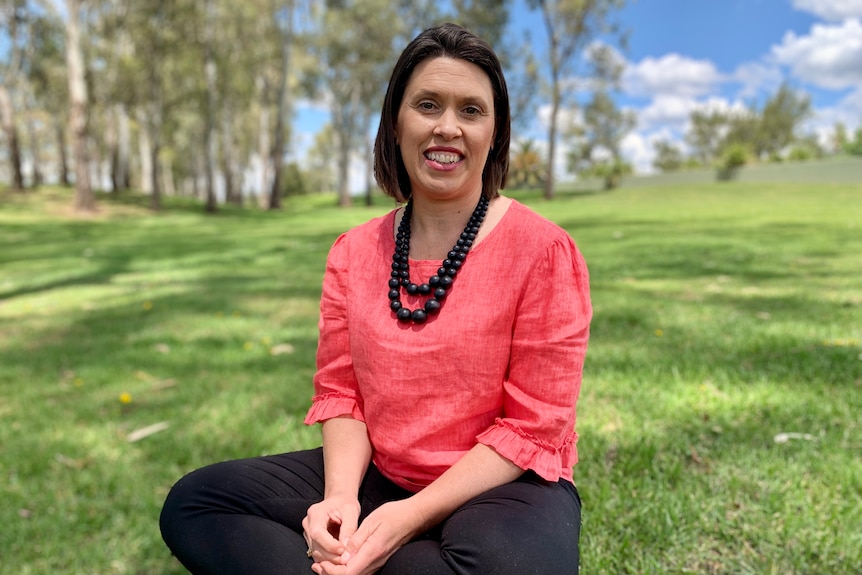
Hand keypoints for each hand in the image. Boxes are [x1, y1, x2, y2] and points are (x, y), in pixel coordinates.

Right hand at [303, 494, 360, 565]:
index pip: (317, 534)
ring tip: (345, 557)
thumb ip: (349, 528)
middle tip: (347, 558)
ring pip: (316, 553)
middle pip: (315, 546)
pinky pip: (318, 554)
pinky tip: (339, 557)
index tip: (344, 550)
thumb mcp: (351, 511)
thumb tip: (346, 546)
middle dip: (332, 555)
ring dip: (331, 559)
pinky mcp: (311, 541)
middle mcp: (308, 523)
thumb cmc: (345, 503)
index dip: (330, 545)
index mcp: (315, 513)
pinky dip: (329, 559)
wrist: (339, 501)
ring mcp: (307, 533)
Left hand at [312, 499, 426, 574]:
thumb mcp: (372, 522)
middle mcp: (375, 561)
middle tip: (316, 566)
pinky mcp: (378, 560)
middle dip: (331, 574)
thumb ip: (356, 539)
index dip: (332, 572)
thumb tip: (343, 556)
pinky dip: (346, 569)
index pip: (348, 572)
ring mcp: (378, 562)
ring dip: (337, 573)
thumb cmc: (393, 515)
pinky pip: (360, 570)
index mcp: (372, 552)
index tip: (320, 563)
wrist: (413, 517)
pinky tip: (339, 561)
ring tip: (322, 564)